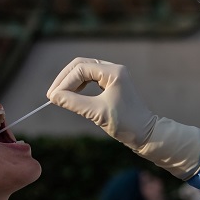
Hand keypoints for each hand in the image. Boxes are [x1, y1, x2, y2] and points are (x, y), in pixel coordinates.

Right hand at [47, 58, 199, 177]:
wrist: (146, 134)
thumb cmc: (125, 123)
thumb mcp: (96, 113)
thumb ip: (73, 102)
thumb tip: (54, 97)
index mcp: (113, 72)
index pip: (80, 69)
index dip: (64, 82)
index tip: (53, 97)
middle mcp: (114, 70)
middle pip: (81, 65)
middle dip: (65, 79)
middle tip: (52, 95)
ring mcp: (114, 76)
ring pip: (85, 71)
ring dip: (71, 82)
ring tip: (59, 96)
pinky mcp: (112, 84)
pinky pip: (90, 79)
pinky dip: (79, 86)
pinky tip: (72, 96)